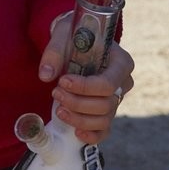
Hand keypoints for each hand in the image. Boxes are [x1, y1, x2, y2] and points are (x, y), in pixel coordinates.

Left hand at [38, 13, 134, 143]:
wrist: (76, 42)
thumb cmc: (74, 35)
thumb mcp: (64, 34)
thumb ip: (55, 52)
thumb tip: (45, 75)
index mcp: (122, 62)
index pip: (108, 84)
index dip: (85, 88)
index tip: (62, 81)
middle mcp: (123, 83)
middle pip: (105, 104)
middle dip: (77, 103)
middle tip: (55, 92)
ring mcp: (116, 100)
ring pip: (103, 120)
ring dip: (79, 118)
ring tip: (58, 109)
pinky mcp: (106, 112)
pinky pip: (104, 131)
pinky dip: (91, 135)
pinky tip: (75, 131)